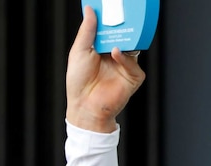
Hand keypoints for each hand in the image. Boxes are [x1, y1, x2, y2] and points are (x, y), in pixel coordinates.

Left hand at [66, 4, 145, 131]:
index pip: (112, 28)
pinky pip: (133, 62)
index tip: (113, 4)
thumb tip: (90, 10)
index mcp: (103, 48)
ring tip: (121, 26)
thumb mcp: (79, 52)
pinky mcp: (133, 76)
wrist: (85, 107)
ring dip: (127, 36)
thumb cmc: (78, 83)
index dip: (112, 17)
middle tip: (124, 10)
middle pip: (126, 34)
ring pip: (133, 45)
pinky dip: (125, 57)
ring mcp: (126, 65)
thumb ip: (87, 31)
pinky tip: (115, 52)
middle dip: (125, 23)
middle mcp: (116, 54)